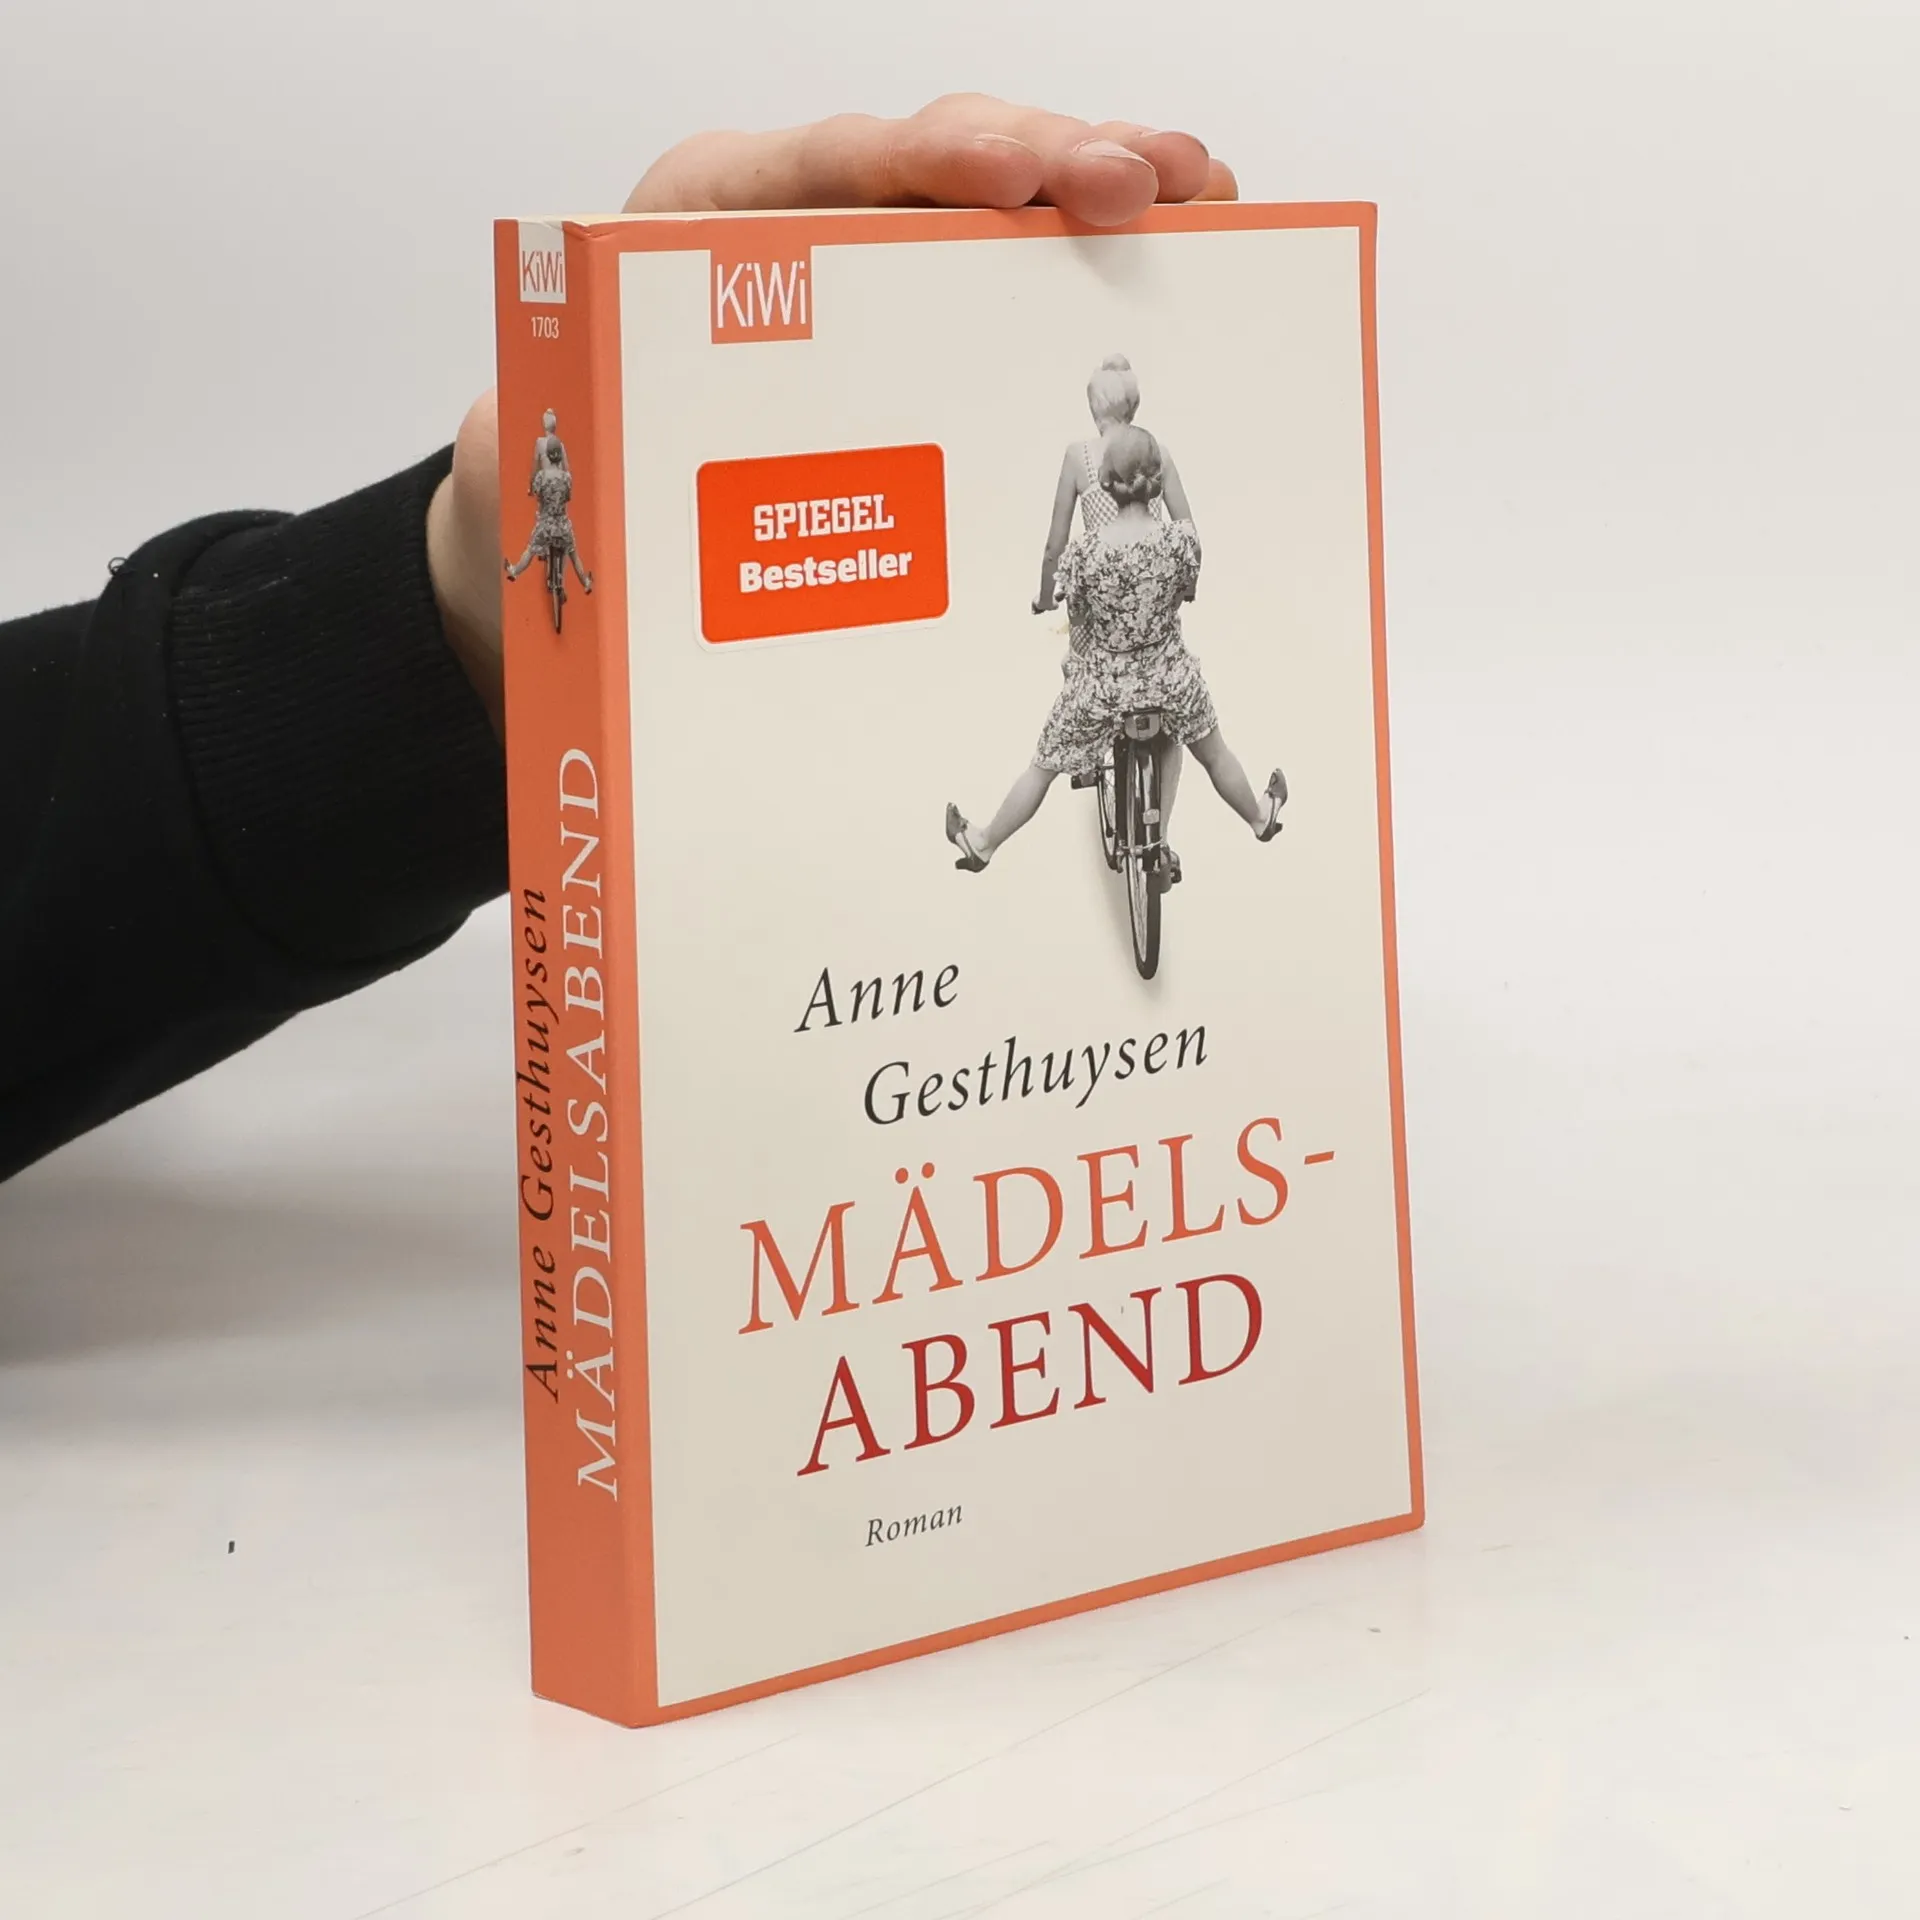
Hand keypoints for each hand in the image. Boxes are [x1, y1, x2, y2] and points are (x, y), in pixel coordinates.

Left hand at [427, 96, 1236, 731]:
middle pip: (941, 160)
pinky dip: (1096, 253)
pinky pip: (1019, 271)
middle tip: (1145, 182)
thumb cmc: (575, 471)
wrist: (589, 522)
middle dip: (1053, 158)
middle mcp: (804, 226)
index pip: (831, 163)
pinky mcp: (927, 324)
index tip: (1011, 177)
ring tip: (1197, 191)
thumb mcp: (528, 455)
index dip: (930, 160)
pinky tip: (1177, 239)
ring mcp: (878, 270)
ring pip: (1001, 203)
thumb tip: (546, 449)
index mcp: (708, 221)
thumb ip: (535, 437)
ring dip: (1104, 189)